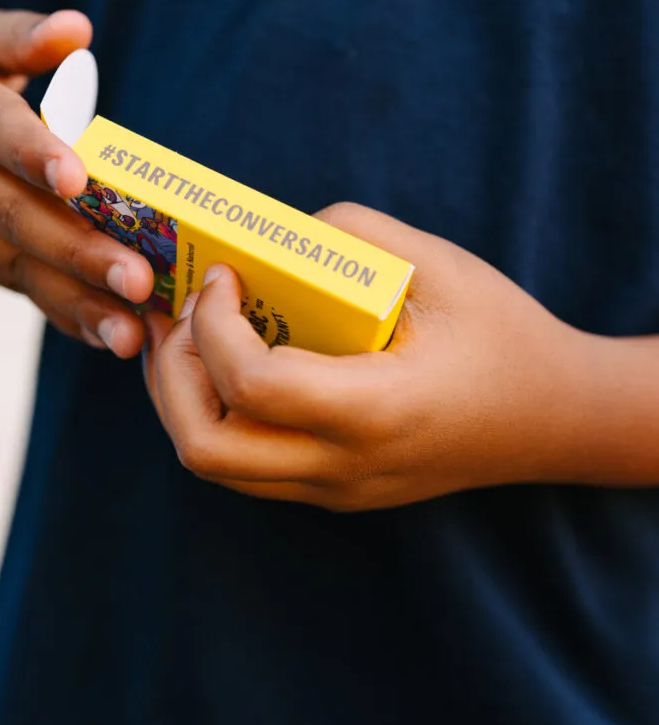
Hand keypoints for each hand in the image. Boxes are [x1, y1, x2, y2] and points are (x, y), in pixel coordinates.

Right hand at [0, 9, 152, 356]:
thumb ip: (22, 36)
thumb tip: (79, 28)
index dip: (32, 152)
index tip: (77, 179)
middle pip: (12, 214)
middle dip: (78, 251)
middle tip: (138, 278)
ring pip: (17, 263)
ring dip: (77, 300)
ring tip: (131, 334)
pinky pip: (17, 285)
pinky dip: (64, 312)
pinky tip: (111, 336)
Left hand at [143, 202, 591, 510]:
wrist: (554, 420)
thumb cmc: (503, 335)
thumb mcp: (441, 266)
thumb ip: (352, 235)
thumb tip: (273, 234)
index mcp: (375, 410)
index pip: (253, 385)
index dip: (214, 325)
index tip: (223, 276)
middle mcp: (345, 465)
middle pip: (206, 449)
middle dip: (170, 377)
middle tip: (177, 317)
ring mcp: (336, 488)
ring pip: (217, 465)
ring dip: (183, 400)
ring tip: (190, 339)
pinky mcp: (333, 491)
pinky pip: (246, 466)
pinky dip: (216, 415)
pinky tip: (230, 366)